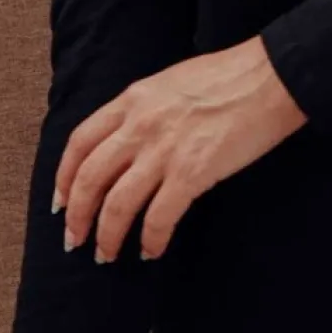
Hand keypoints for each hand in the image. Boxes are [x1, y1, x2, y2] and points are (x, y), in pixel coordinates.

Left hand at [55, 34, 306, 263]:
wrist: (272, 78)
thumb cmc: (230, 77)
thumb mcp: (171, 82)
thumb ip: (145, 108)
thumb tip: (129, 139)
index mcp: (133, 99)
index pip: (80, 142)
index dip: (63, 177)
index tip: (59, 202)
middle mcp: (140, 124)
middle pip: (90, 178)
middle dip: (77, 216)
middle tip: (74, 240)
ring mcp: (165, 150)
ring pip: (117, 204)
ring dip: (107, 236)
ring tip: (107, 255)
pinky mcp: (193, 172)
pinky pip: (160, 217)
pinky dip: (151, 240)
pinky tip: (152, 251)